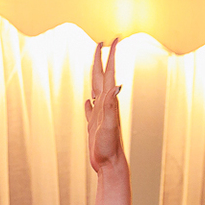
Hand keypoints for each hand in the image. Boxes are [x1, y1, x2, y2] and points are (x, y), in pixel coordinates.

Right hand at [84, 38, 124, 174]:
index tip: (113, 38)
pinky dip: (88, 103)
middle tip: (103, 42)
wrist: (111, 165)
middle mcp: (106, 106)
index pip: (109, 73)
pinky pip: (91, 110)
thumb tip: (116, 85)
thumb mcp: (110, 125)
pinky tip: (88, 101)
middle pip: (102, 77)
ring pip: (96, 90)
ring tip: (96, 66)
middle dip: (102, 59)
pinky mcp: (95, 126)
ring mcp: (100, 116)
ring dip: (96, 76)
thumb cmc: (110, 148)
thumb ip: (111, 105)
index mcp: (108, 102)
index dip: (110, 56)